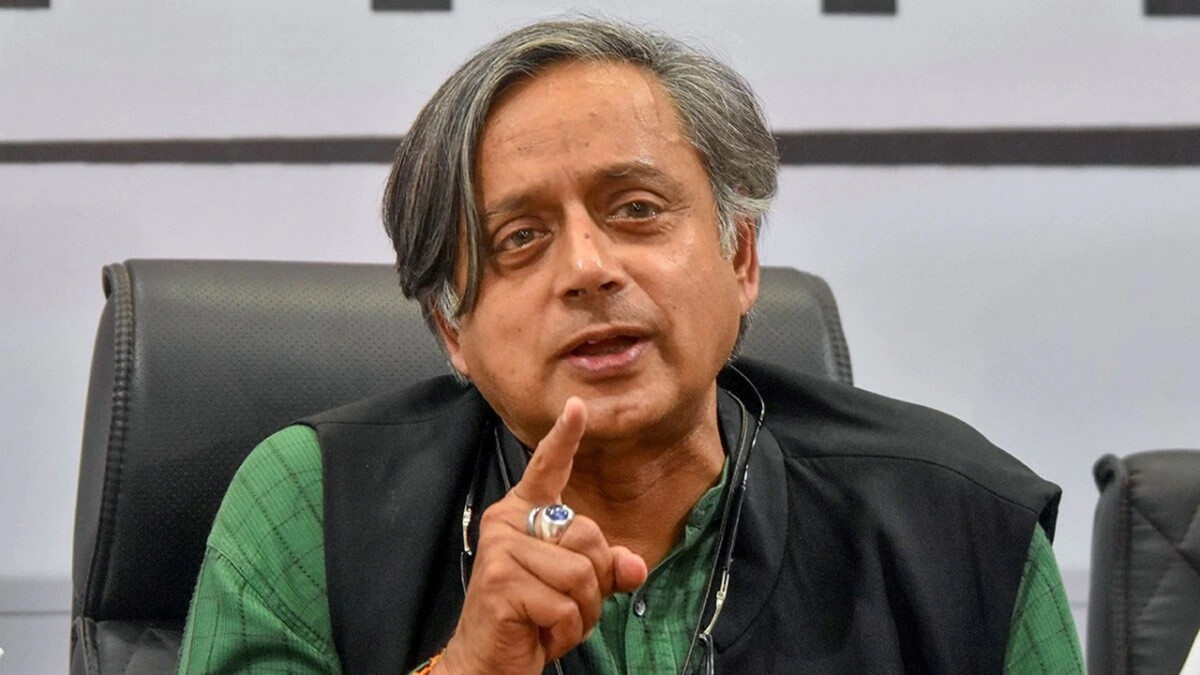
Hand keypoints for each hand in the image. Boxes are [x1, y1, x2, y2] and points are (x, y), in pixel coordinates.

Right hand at [435, 397, 647, 673]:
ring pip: (581, 574)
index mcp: (523, 514)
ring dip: (581, 612)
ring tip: (551, 622)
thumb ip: (606, 569)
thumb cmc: (531, 619)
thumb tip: (634, 567)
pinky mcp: (501, 583)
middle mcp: (507, 523)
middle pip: (588, 535)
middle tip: (565, 607)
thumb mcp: (576, 589)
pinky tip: (541, 636)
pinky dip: (565, 631)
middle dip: (594, 583)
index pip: (547, 469)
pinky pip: (566, 605)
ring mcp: (501, 551)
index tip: (578, 407)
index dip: (564, 438)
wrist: (487, 663)